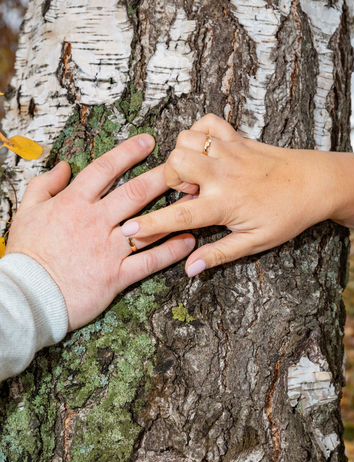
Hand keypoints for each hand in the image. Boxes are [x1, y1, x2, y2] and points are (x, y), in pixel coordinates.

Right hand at [6, 135, 194, 329]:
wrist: (30, 295)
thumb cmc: (28, 254)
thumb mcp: (26, 212)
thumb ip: (44, 185)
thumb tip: (64, 166)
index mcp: (74, 203)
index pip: (105, 169)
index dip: (128, 152)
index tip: (148, 142)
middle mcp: (96, 221)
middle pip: (135, 192)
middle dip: (162, 176)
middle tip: (183, 166)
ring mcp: (108, 249)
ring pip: (148, 224)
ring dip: (174, 210)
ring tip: (195, 199)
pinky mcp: (116, 275)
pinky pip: (149, 261)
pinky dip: (171, 251)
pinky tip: (189, 241)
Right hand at [120, 114, 353, 276]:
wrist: (316, 183)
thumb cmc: (287, 215)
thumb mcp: (255, 242)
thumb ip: (219, 254)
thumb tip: (189, 269)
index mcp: (223, 204)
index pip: (178, 216)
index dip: (149, 225)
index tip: (128, 229)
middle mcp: (221, 174)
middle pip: (174, 165)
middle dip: (169, 180)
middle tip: (188, 193)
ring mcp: (228, 151)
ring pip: (185, 140)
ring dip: (183, 157)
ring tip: (199, 175)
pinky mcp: (237, 137)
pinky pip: (207, 122)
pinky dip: (199, 133)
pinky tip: (207, 152)